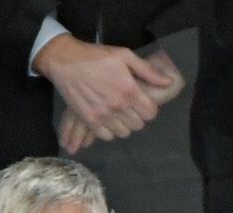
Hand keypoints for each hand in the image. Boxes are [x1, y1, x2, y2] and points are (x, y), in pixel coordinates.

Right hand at [57, 49, 186, 153]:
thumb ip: (147, 71)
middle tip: (130, 108)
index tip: (143, 103)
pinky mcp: (90, 120)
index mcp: (129, 90)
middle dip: (137, 117)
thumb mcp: (124, 56)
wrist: (65, 61)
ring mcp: (103, 115)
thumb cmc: (96, 56)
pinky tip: (107, 120)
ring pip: (124, 132)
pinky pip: (107, 136)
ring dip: (124, 125)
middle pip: (138, 125)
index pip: (150, 113)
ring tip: (119, 114)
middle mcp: (118, 105)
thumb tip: (167, 82)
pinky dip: (110, 131)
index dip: (149, 109)